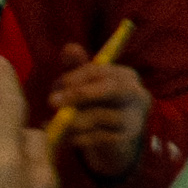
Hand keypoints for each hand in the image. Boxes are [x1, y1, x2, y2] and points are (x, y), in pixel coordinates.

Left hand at [51, 60, 147, 176]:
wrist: (114, 141)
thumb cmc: (97, 106)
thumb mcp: (86, 85)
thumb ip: (77, 66)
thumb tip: (69, 47)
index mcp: (126, 76)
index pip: (101, 71)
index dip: (75, 77)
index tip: (56, 86)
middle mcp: (136, 94)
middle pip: (110, 90)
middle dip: (78, 94)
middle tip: (51, 102)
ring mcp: (134, 118)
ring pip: (99, 116)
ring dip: (72, 120)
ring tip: (55, 123)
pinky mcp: (126, 139)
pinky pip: (96, 137)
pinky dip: (77, 137)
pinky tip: (67, 137)